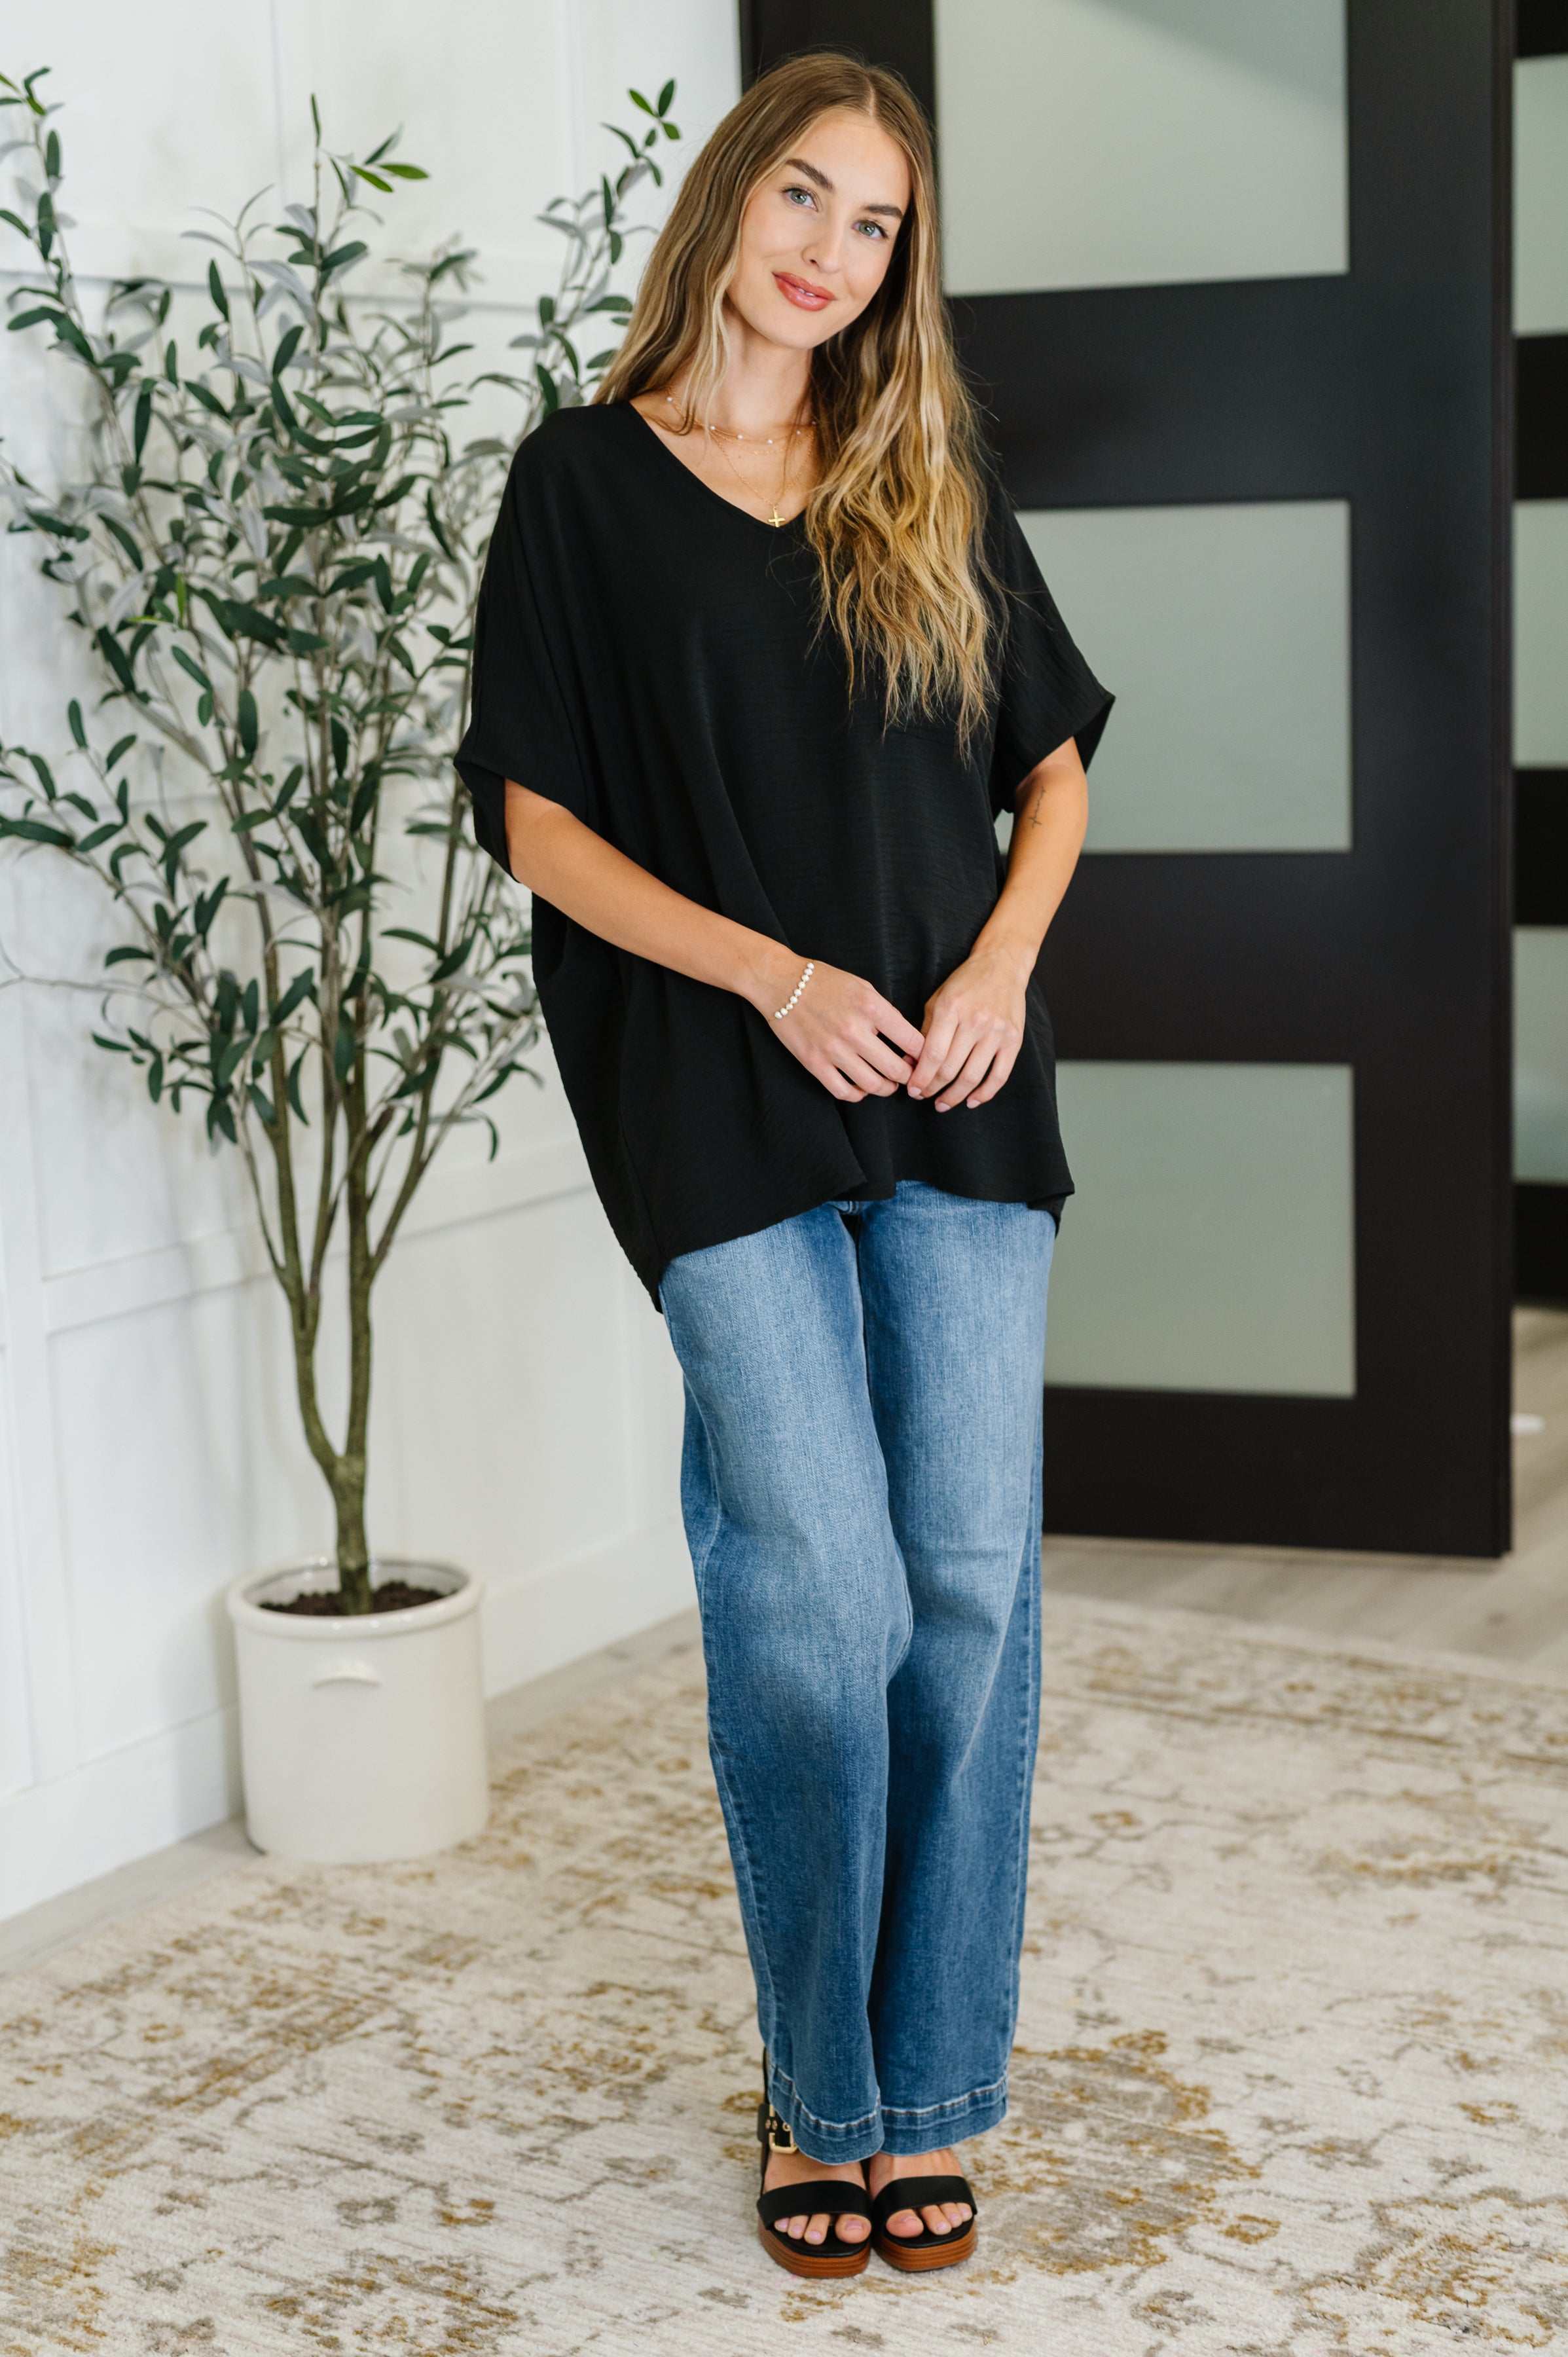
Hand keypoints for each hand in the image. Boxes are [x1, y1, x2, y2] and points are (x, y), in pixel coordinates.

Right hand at [759, 955, 924, 1102]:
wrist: (781, 983)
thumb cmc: (824, 982)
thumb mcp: (863, 987)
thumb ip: (885, 1012)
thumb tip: (905, 1040)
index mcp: (871, 1007)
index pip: (913, 1042)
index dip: (924, 1054)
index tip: (922, 1058)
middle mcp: (855, 1030)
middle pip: (897, 1069)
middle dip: (908, 1076)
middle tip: (908, 1076)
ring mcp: (833, 1050)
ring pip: (874, 1085)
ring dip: (886, 1088)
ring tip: (888, 1084)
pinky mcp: (814, 1063)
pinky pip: (844, 1092)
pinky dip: (858, 1094)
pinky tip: (861, 1087)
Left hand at [907, 940, 1031, 1109]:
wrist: (1002, 965)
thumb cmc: (965, 983)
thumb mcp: (937, 1000)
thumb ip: (923, 1031)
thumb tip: (909, 1063)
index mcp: (951, 1008)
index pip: (932, 1054)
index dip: (921, 1077)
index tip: (912, 1090)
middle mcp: (975, 1021)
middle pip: (950, 1068)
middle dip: (933, 1088)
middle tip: (923, 1097)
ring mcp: (997, 1032)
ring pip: (972, 1076)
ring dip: (955, 1096)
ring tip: (943, 1103)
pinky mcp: (1014, 1040)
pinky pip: (999, 1075)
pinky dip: (985, 1093)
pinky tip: (971, 1101)